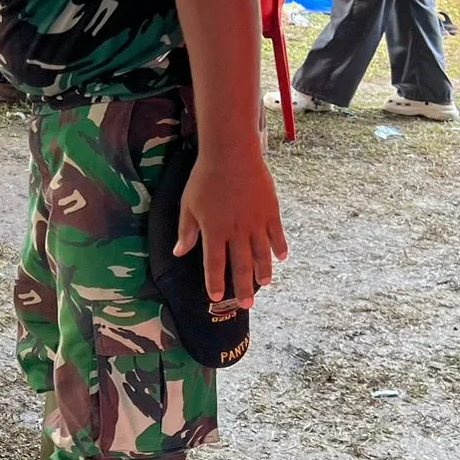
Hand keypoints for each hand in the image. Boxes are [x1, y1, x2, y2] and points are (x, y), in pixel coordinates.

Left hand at [173, 151, 287, 306]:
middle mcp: (236, 232)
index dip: (215, 283)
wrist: (231, 154)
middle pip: (240, 265)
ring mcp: (256, 223)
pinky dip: (279, 248)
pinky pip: (277, 235)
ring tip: (263, 284)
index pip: (214, 264)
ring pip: (261, 254)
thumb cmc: (205, 178)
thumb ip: (186, 231)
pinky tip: (280, 258)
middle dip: (242, 287)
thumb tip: (178, 252)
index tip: (217, 297)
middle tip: (246, 304)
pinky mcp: (271, 212)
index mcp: (214, 231)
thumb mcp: (188, 204)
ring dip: (263, 272)